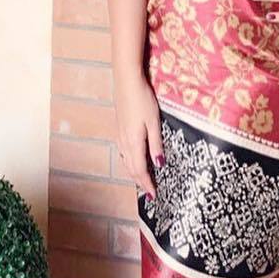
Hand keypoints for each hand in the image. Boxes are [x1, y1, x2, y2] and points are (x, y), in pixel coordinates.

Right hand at [112, 72, 163, 198]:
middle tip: (150, 193)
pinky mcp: (119, 129)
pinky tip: (134, 160)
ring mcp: (120, 135)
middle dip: (141, 182)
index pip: (140, 170)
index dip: (147, 184)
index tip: (153, 196)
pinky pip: (124, 153)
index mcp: (134, 142)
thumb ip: (156, 144)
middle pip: (131, 169)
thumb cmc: (142, 99)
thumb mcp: (154, 122)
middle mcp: (124, 142)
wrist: (126, 81)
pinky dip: (130, 162)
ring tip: (143, 180)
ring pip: (126, 161)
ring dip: (134, 173)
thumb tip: (159, 164)